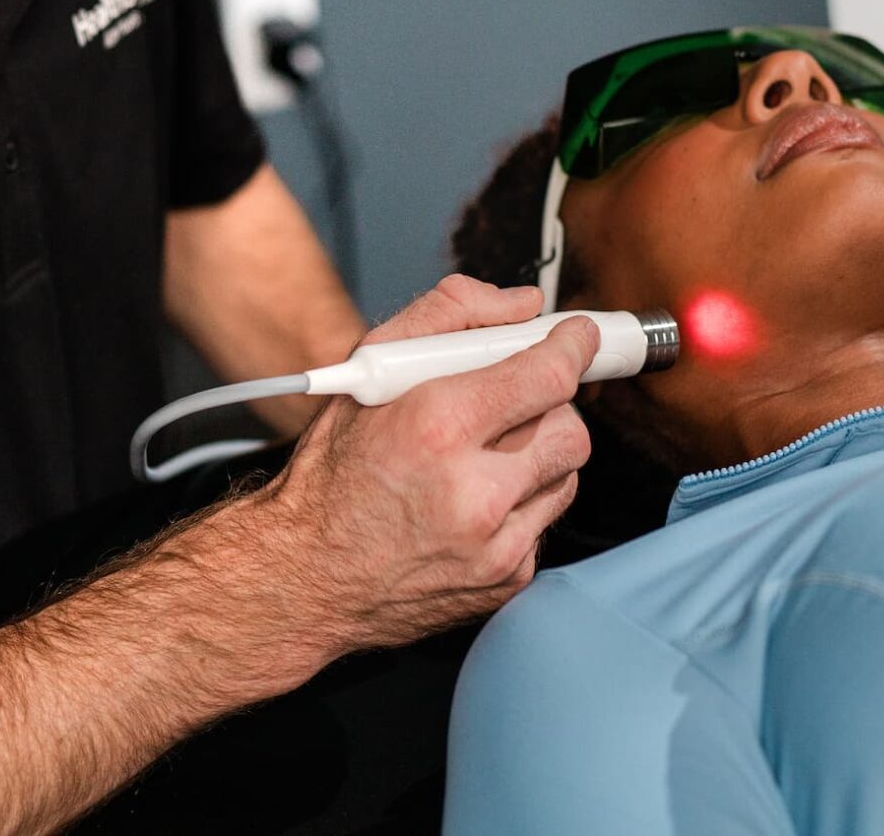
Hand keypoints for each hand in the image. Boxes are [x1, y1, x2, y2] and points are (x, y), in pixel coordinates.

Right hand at [245, 275, 597, 656]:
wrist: (307, 577)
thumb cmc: (333, 475)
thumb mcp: (368, 370)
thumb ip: (449, 316)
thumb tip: (521, 306)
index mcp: (436, 426)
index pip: (548, 376)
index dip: (572, 348)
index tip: (576, 339)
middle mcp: (472, 491)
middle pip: (569, 426)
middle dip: (548, 406)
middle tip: (511, 403)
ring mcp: (495, 544)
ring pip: (568, 473)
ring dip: (538, 455)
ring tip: (480, 457)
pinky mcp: (507, 578)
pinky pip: (545, 520)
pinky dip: (520, 503)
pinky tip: (473, 503)